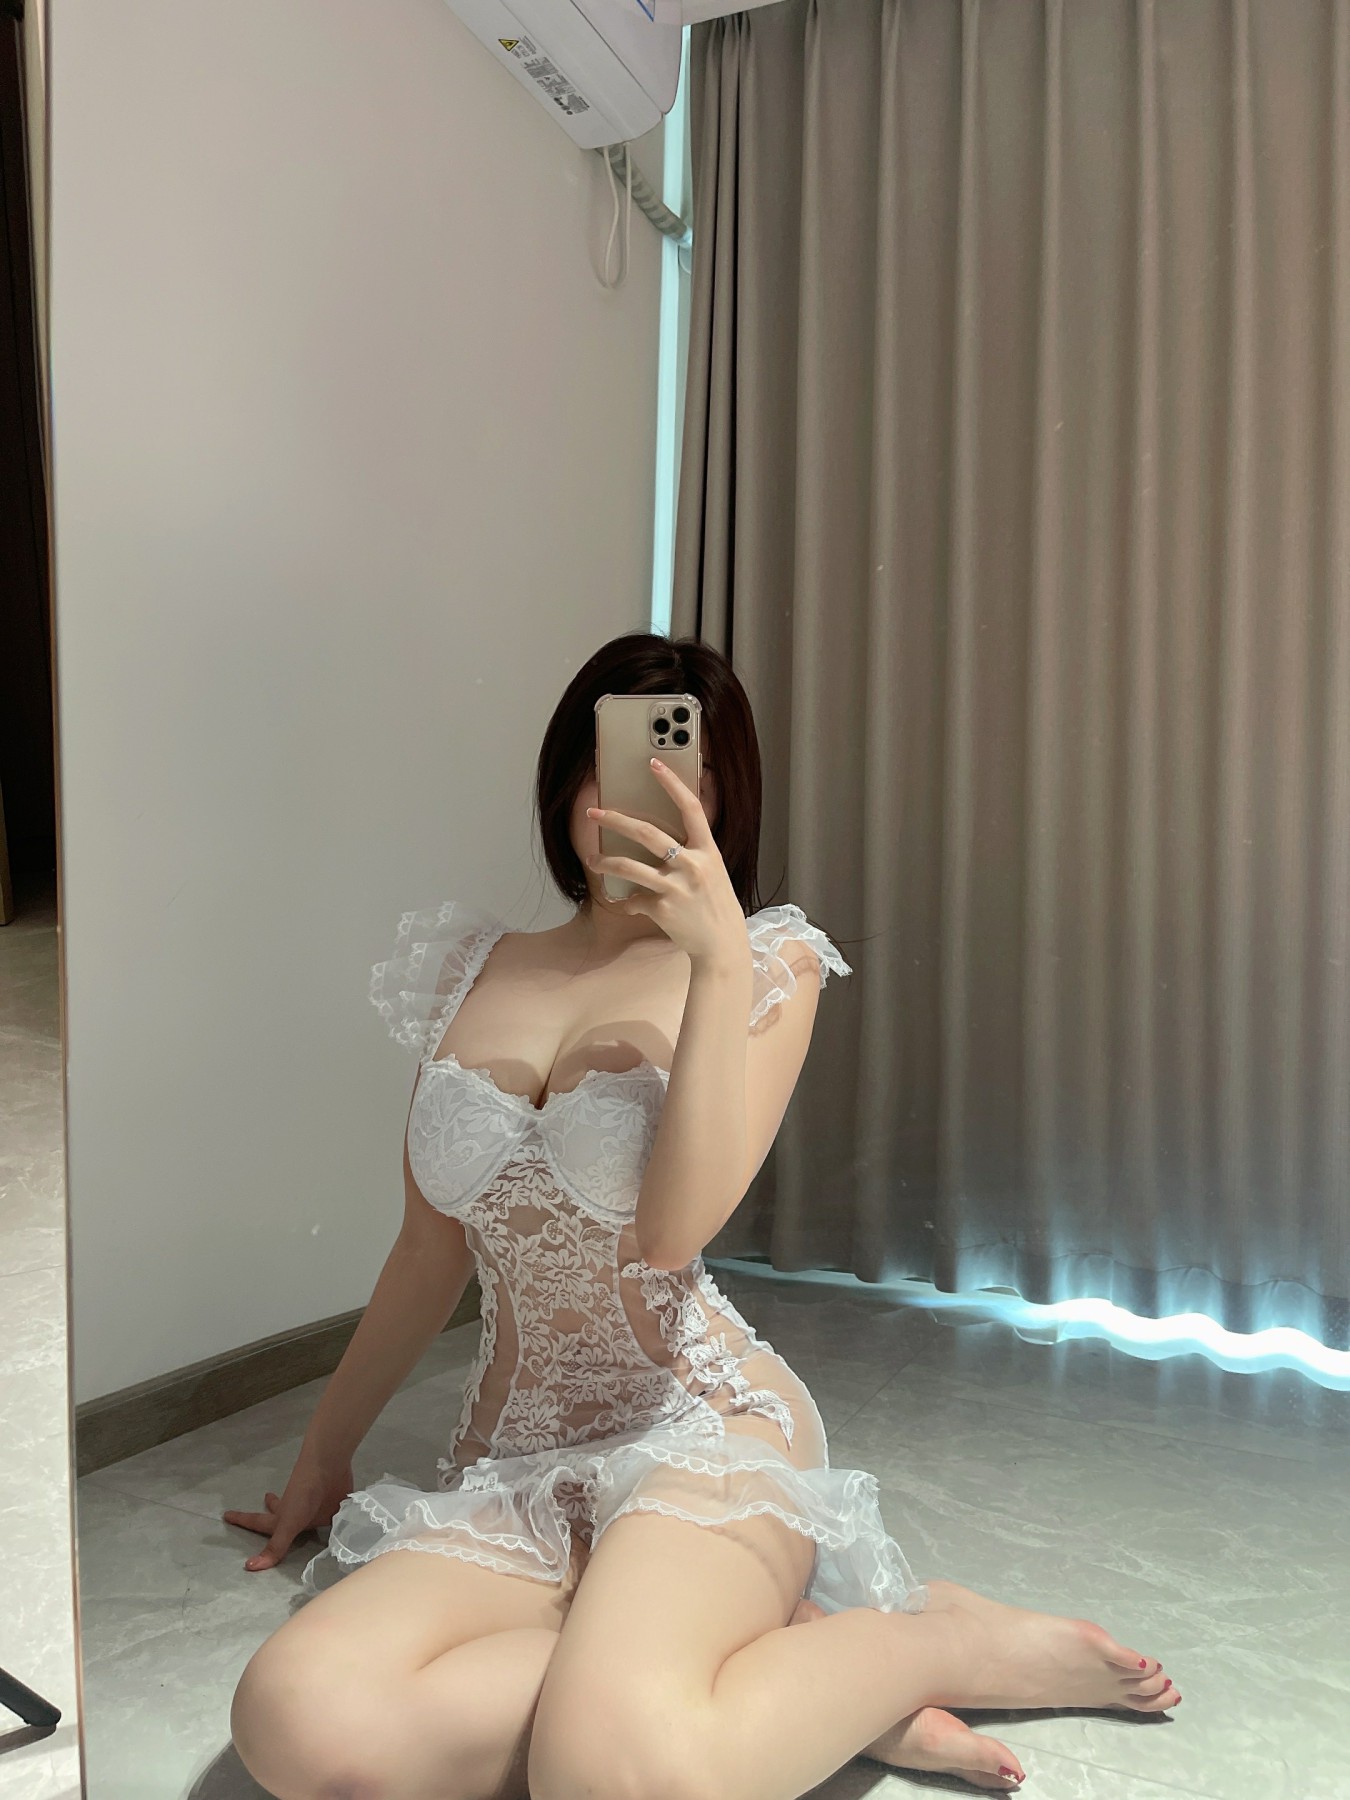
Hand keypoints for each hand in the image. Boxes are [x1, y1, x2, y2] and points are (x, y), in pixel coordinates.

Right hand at [222, 1448, 354, 1571]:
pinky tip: (336, 1522)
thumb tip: (250, 1567)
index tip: (226, 1514)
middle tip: (266, 1500)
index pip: (258, 1522)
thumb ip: (276, 1547)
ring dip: (302, 1515)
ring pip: (305, 1514)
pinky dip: (329, 1518)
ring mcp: (315, 1508)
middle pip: (280, 1512)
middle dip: (270, 1509)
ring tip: (303, 1515)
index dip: (242, 1521)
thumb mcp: (287, 1524)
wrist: (329, 1467)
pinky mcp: (333, 1505)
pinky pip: (329, 1515)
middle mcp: (296, 1512)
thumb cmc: (303, 1495)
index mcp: (282, 1517)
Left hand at [585, 757, 750, 969]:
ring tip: (591, 859)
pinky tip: (626, 903)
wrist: (722, 944)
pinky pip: (634, 899)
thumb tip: (658, 839)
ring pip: (629, 866)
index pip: (691, 808)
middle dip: (615, 819)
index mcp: (708, 851)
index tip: (654, 764)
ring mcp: (677, 887)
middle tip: (594, 812)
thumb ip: (692, 853)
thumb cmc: (715, 905)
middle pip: (647, 833)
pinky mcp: (662, 909)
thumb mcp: (712, 872)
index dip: (672, 784)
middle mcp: (693, 865)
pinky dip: (627, 901)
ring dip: (605, 861)